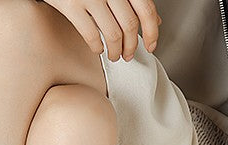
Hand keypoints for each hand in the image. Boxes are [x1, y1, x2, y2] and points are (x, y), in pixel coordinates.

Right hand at [42, 0, 160, 60]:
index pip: (146, 10)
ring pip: (112, 34)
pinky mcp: (72, 6)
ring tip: (113, 55)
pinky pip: (91, 35)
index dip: (151, 32)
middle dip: (131, 46)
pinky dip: (97, 47)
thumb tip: (154, 21)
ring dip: (115, 51)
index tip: (151, 46)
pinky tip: (98, 48)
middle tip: (128, 55)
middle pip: (129, 25)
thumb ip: (135, 1)